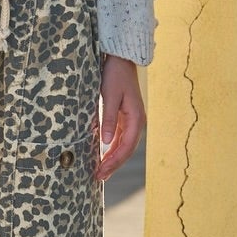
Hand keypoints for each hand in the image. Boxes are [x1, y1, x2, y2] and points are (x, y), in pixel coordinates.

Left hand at [95, 55, 144, 182]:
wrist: (121, 58)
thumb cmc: (115, 75)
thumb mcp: (110, 96)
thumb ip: (108, 119)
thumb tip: (105, 142)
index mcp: (136, 118)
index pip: (126, 147)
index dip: (114, 161)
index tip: (101, 172)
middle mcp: (137, 121)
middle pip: (126, 149)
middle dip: (113, 164)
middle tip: (99, 177)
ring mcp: (132, 119)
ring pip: (123, 145)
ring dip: (113, 158)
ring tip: (101, 171)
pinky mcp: (125, 116)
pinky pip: (120, 137)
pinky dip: (112, 148)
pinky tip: (104, 155)